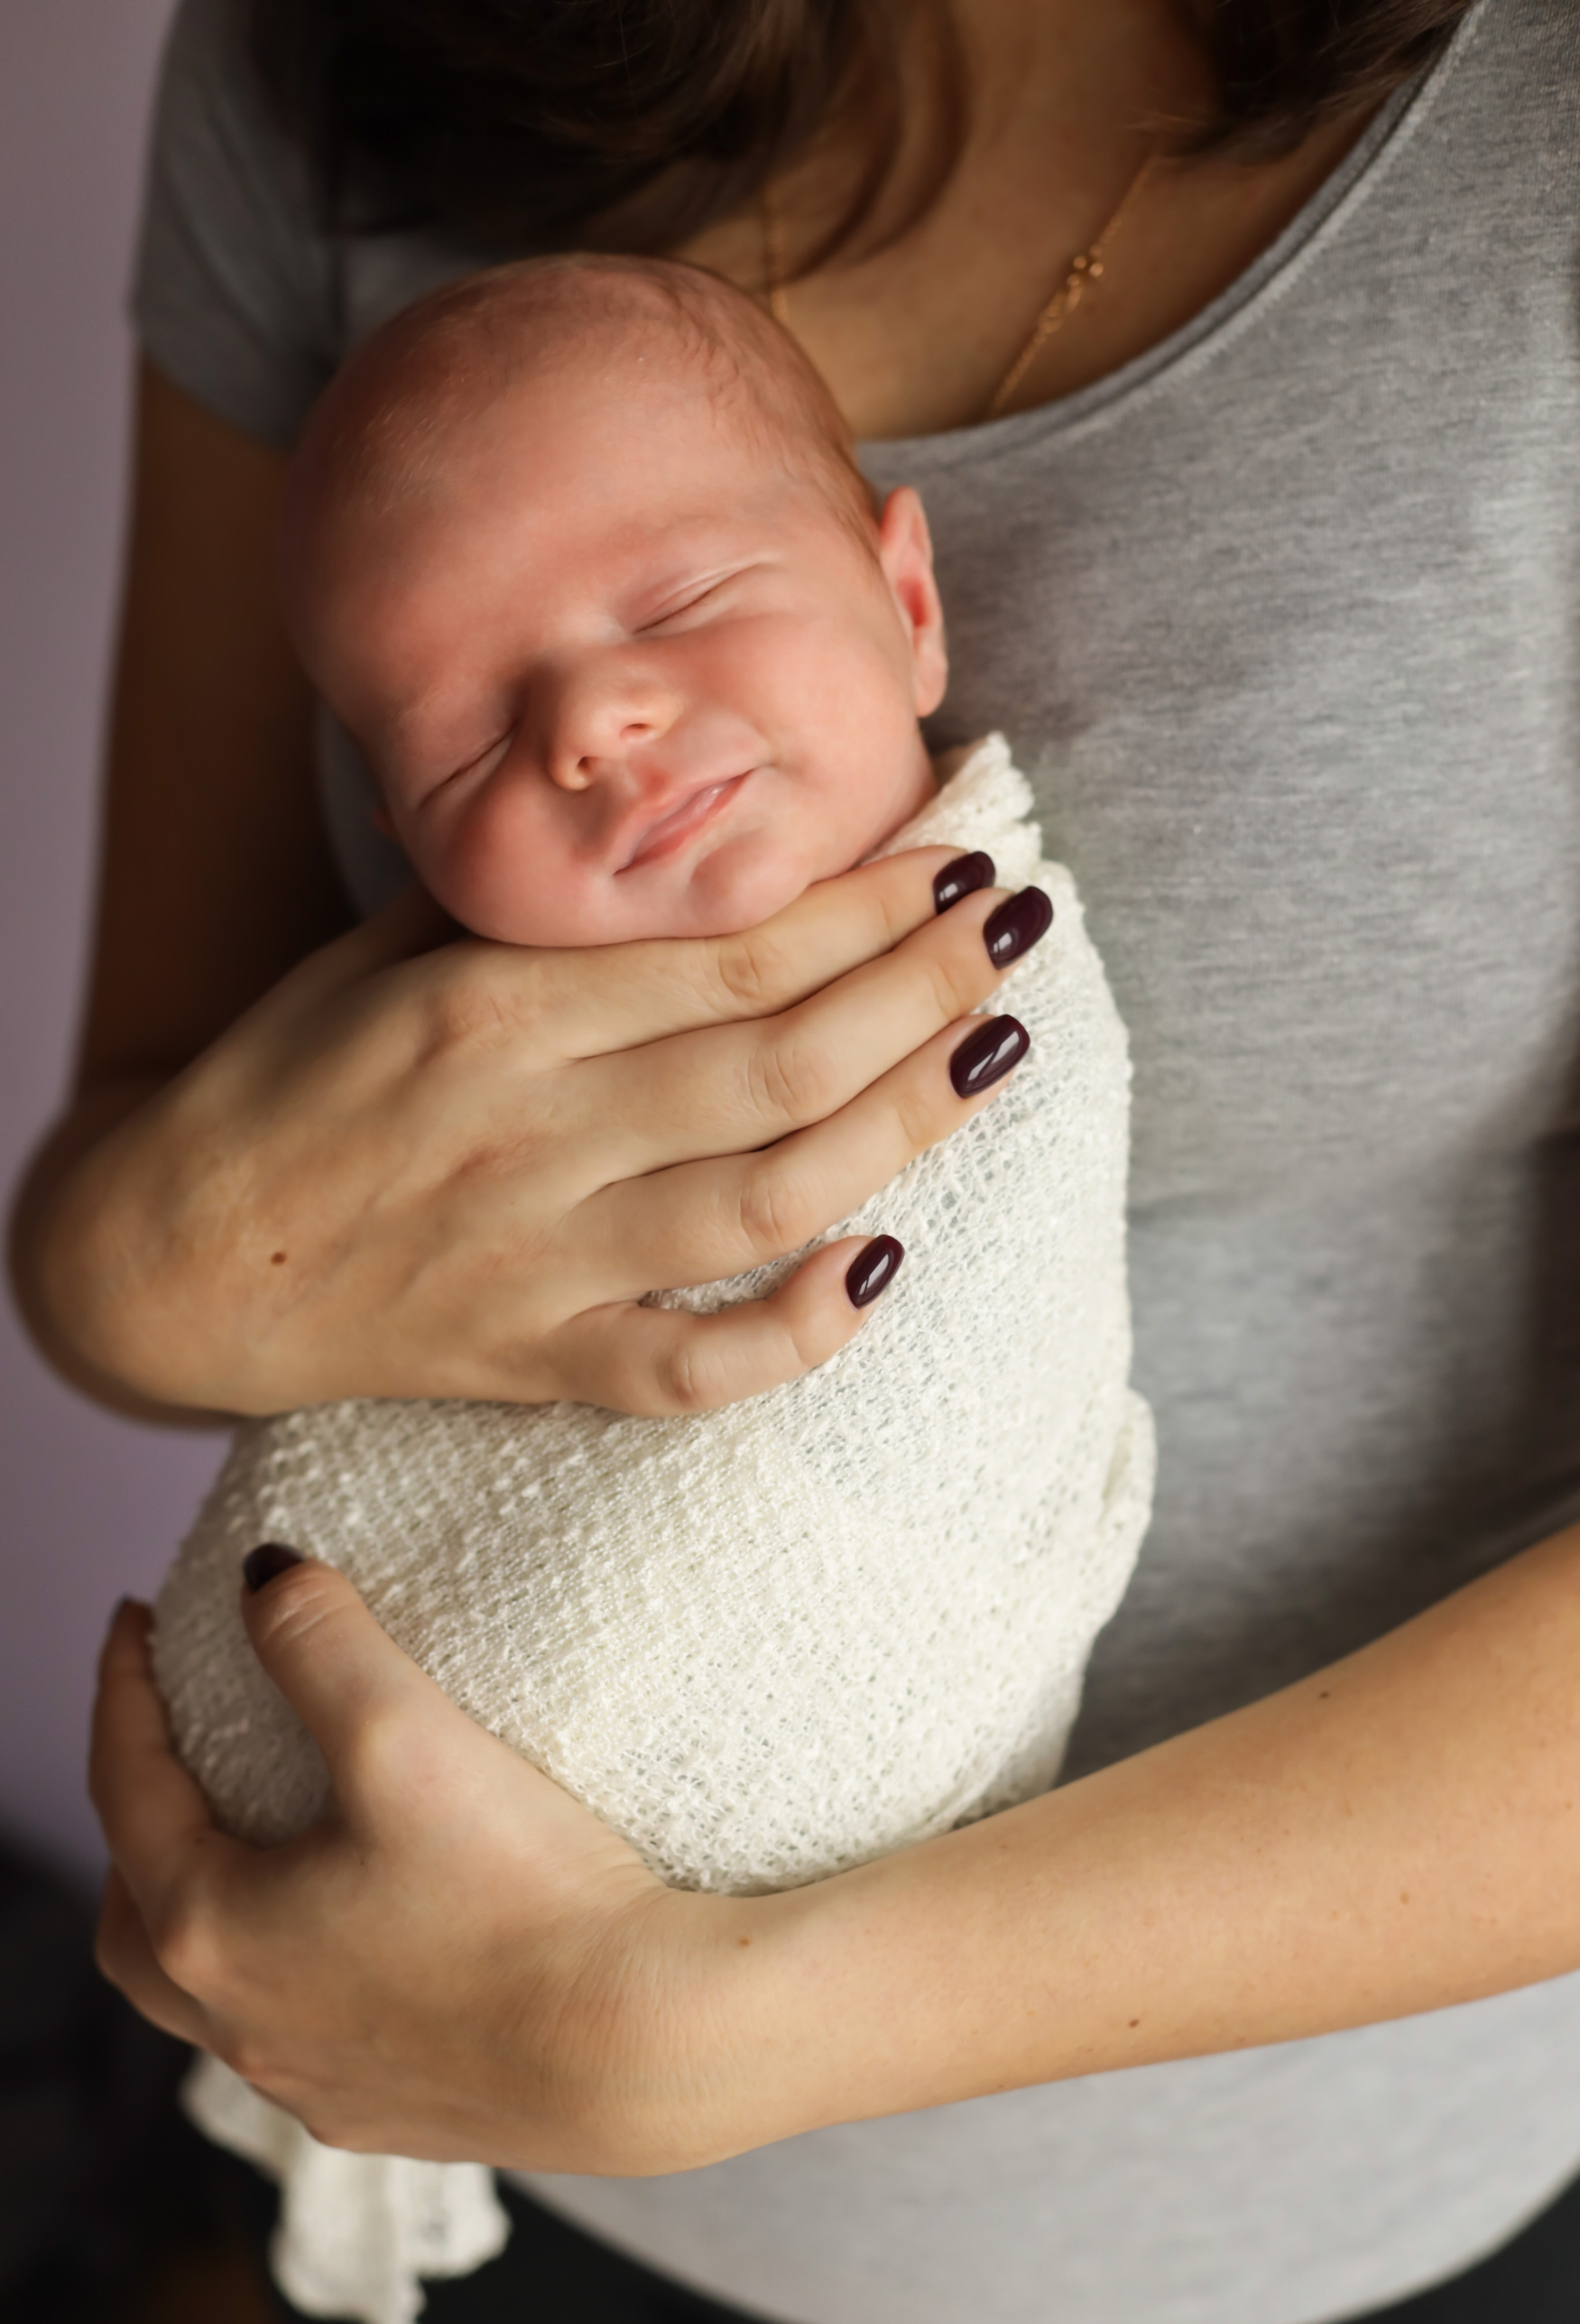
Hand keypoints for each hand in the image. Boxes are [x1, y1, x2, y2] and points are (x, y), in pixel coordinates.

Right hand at [37, 853, 1035, 1416]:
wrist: (171, 1259)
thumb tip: (671, 821)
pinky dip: (797, 1330)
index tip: (957, 853)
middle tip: (1013, 931)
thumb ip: (524, 903)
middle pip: (778, 1058)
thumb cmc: (290, 1083)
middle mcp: (529, 1132)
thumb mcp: (382, 953)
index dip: (864, 902)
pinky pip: (691, 1368)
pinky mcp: (532, 1362)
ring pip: (769, 1196)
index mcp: (489, 1011)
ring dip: (904, 1124)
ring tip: (993, 1054)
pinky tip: (883, 1266)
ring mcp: (537, 1259)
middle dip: (921, 987)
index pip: (725, 949)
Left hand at [91, 1571, 745, 2173]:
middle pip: (136, 1920)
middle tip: (161, 1747)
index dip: (121, 1689)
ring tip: (248, 1841)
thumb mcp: (405, 1737)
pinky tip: (350, 1937)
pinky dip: (287, 1971)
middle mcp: (245, 2026)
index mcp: (215, 1934)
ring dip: (204, 1909)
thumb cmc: (522, 1894)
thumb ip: (318, 1643)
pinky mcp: (393, 2112)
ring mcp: (315, 2081)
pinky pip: (300, 2037)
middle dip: (134, 1824)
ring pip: (211, 1995)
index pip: (126, 1788)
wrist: (639, 2044)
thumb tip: (263, 1575)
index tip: (137, 1618)